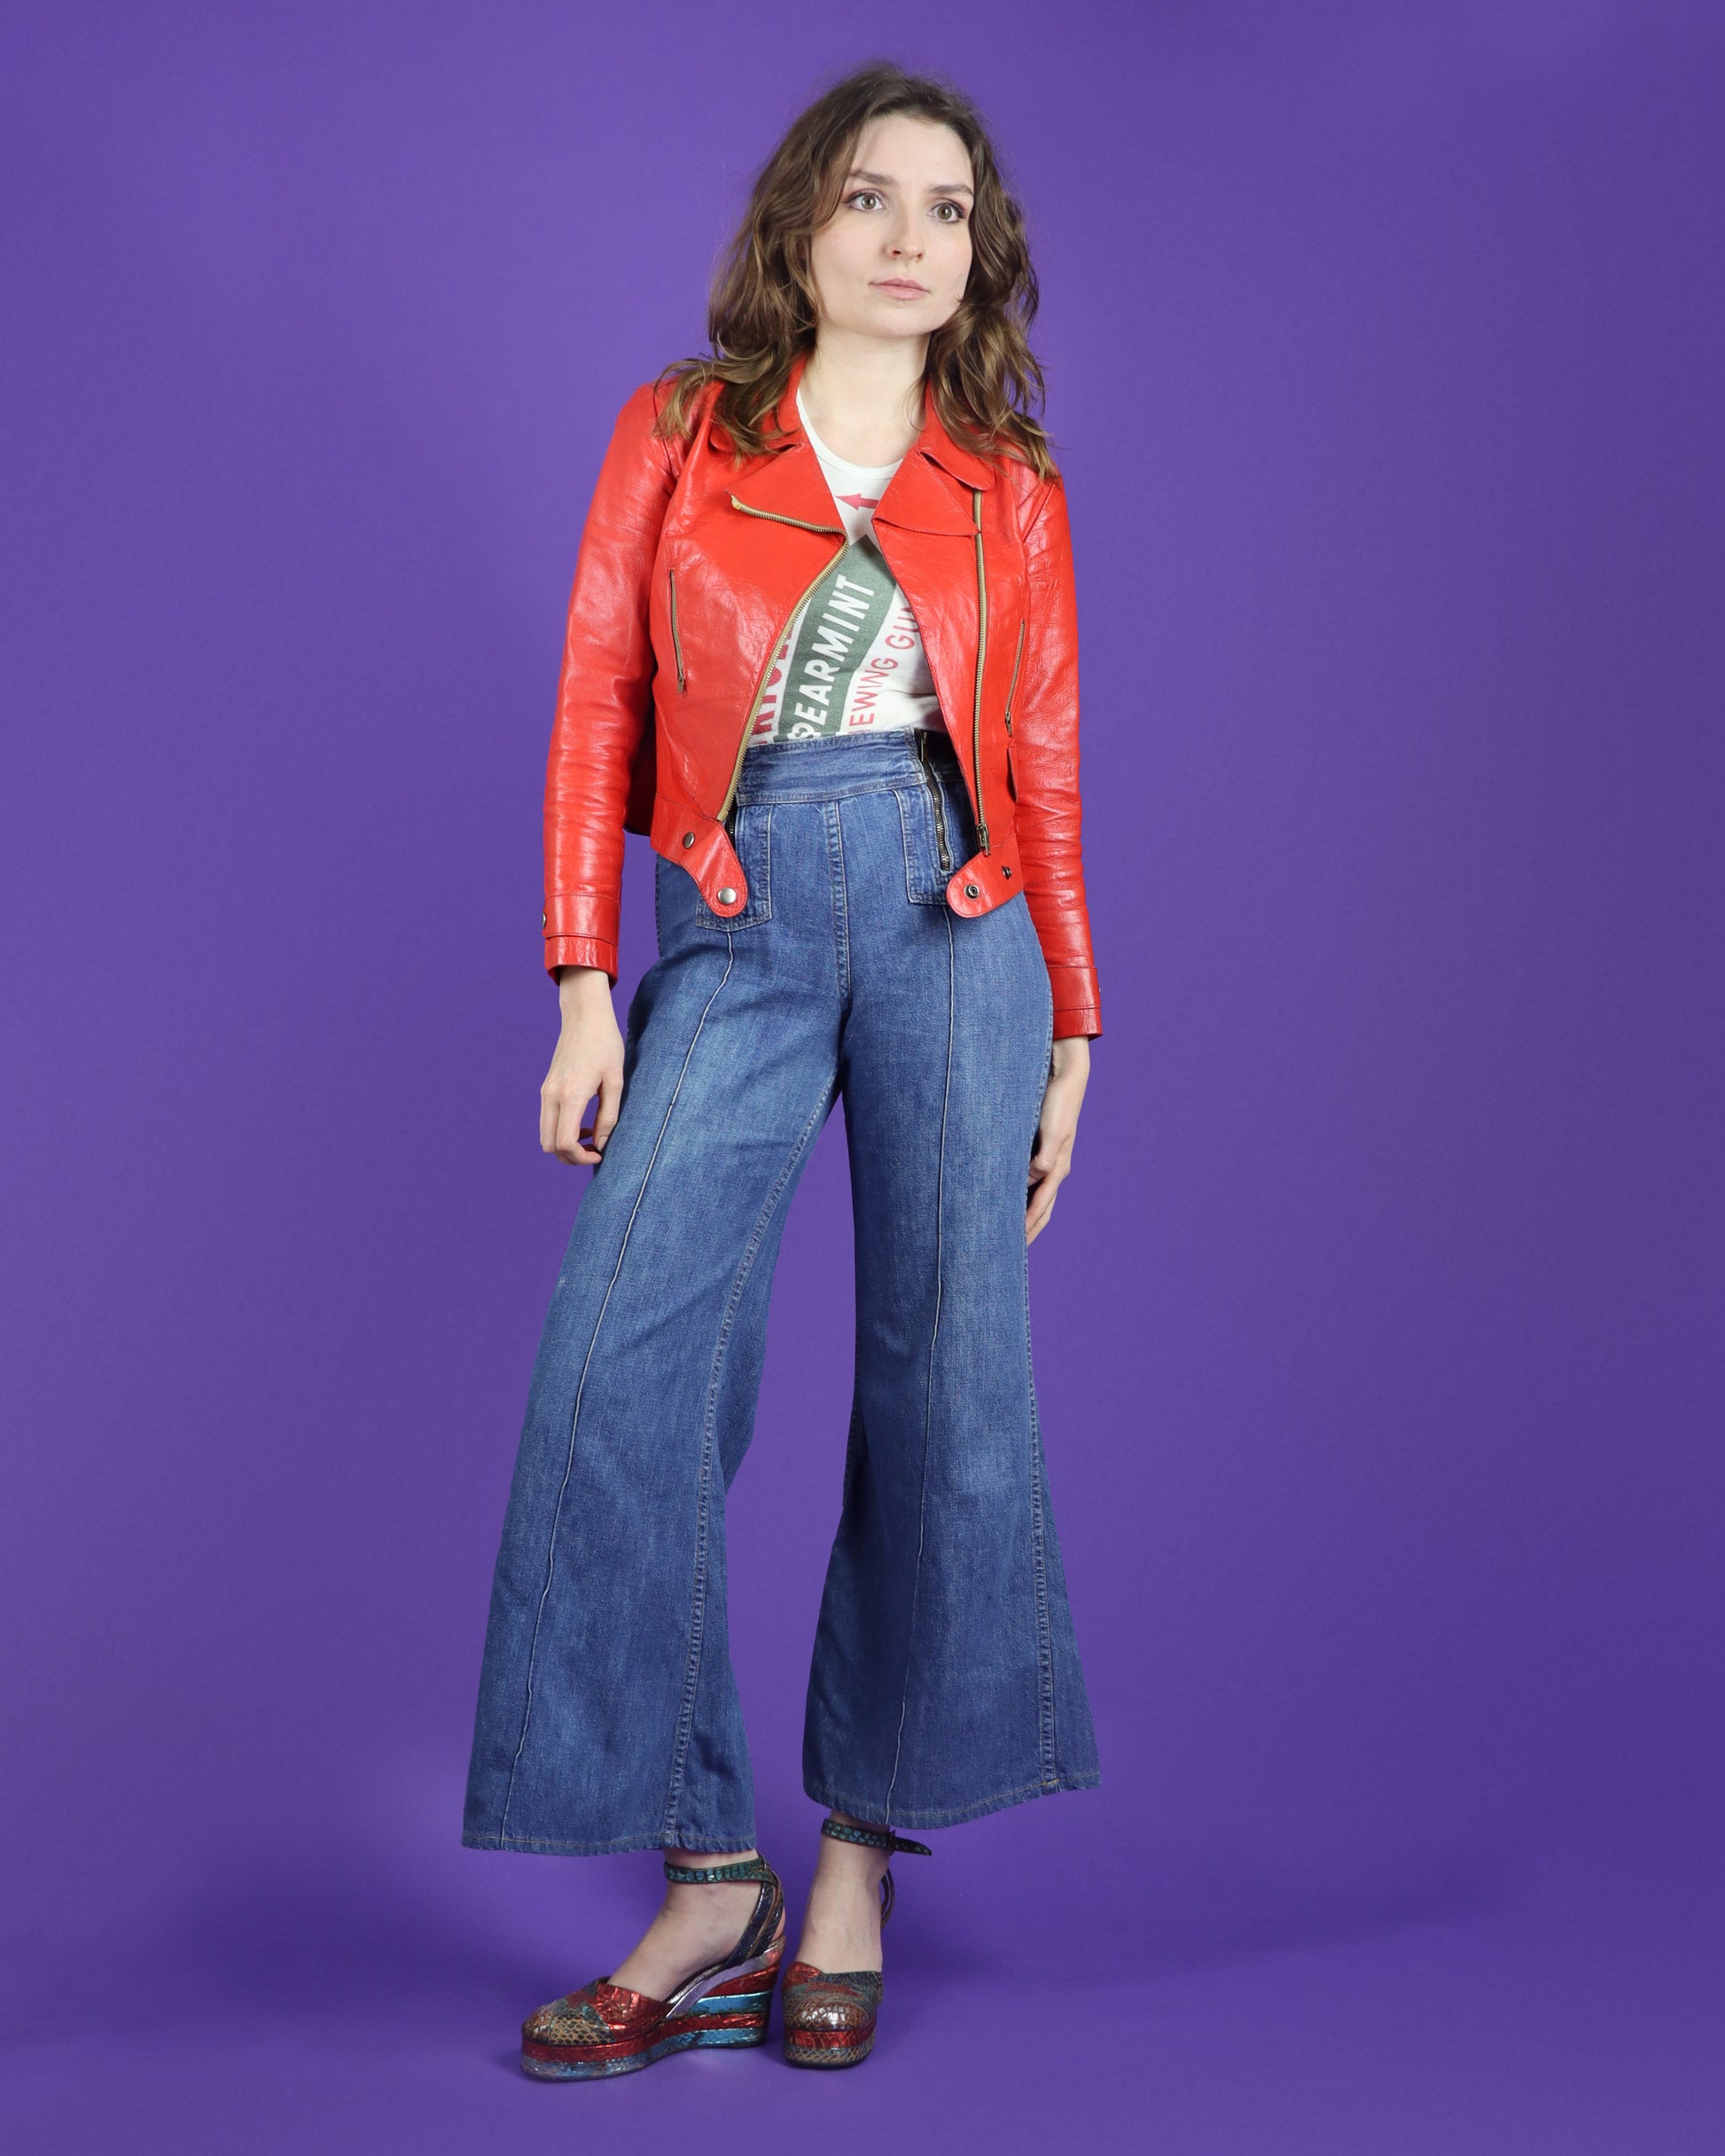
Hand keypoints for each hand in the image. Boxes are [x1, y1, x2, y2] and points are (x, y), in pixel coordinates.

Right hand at [540, 966, 624, 1165]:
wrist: (584, 1016)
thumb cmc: (605, 1045)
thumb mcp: (615, 1081)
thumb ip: (609, 1116)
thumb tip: (601, 1144)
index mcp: (571, 1095)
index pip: (565, 1143)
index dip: (581, 1157)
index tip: (600, 1154)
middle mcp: (552, 1096)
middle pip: (549, 1145)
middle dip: (570, 1157)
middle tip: (594, 1152)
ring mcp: (546, 1091)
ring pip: (545, 1135)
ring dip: (565, 1144)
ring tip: (591, 1137)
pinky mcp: (546, 1087)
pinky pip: (547, 1120)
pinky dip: (561, 1130)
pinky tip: (583, 1123)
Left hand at [1026, 1036, 1088, 1244]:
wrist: (1065, 1077)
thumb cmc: (1057, 1102)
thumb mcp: (1051, 1131)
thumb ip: (1043, 1157)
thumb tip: (1031, 1180)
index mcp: (1057, 1168)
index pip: (1040, 1208)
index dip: (1027, 1228)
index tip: (1012, 1248)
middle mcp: (1054, 1168)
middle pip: (1040, 1209)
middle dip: (1027, 1231)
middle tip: (1008, 1252)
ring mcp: (1048, 1159)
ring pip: (1036, 1197)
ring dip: (1024, 1215)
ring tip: (1007, 1230)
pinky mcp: (1040, 1148)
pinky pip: (1029, 1179)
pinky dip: (1020, 1194)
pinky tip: (1007, 1197)